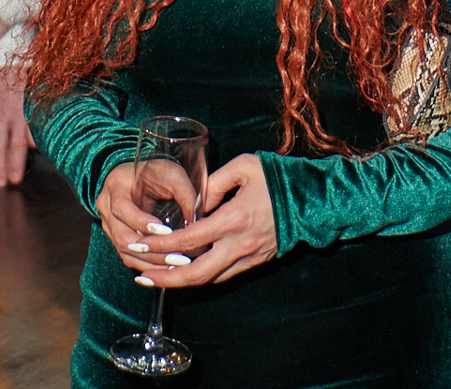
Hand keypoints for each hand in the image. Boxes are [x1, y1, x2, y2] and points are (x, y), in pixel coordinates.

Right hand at [0, 65, 31, 186]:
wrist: (0, 52)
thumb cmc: (25, 67)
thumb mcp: (38, 87)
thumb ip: (40, 113)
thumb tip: (41, 137)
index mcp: (19, 109)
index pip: (19, 141)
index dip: (20, 160)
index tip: (20, 174)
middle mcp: (4, 113)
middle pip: (5, 146)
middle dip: (7, 166)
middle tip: (10, 183)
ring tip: (0, 178)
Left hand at [98, 154, 277, 287]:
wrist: (311, 201)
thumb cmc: (277, 179)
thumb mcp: (244, 167)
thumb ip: (213, 182)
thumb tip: (194, 202)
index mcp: (233, 219)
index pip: (189, 239)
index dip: (160, 245)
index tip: (139, 244)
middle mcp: (238, 245)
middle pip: (195, 274)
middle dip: (164, 278)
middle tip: (140, 277)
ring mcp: (247, 257)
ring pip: (208, 280)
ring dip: (180, 283)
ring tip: (155, 278)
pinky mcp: (254, 262)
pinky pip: (222, 276)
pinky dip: (200, 277)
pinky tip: (184, 273)